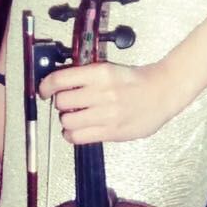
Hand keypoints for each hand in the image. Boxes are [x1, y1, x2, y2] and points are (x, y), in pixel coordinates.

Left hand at [38, 60, 184, 144]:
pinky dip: (71, 135)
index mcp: (99, 73)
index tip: (44, 90)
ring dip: (66, 120)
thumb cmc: (136, 80)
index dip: (46, 86)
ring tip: (74, 117)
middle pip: (61, 102)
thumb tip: (59, 83)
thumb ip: (86, 76)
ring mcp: (107, 114)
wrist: (162, 92)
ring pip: (67, 121)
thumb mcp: (109, 69)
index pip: (60, 79)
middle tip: (66, 103)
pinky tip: (76, 130)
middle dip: (60, 103)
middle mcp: (102, 93)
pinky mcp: (111, 132)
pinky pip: (78, 137)